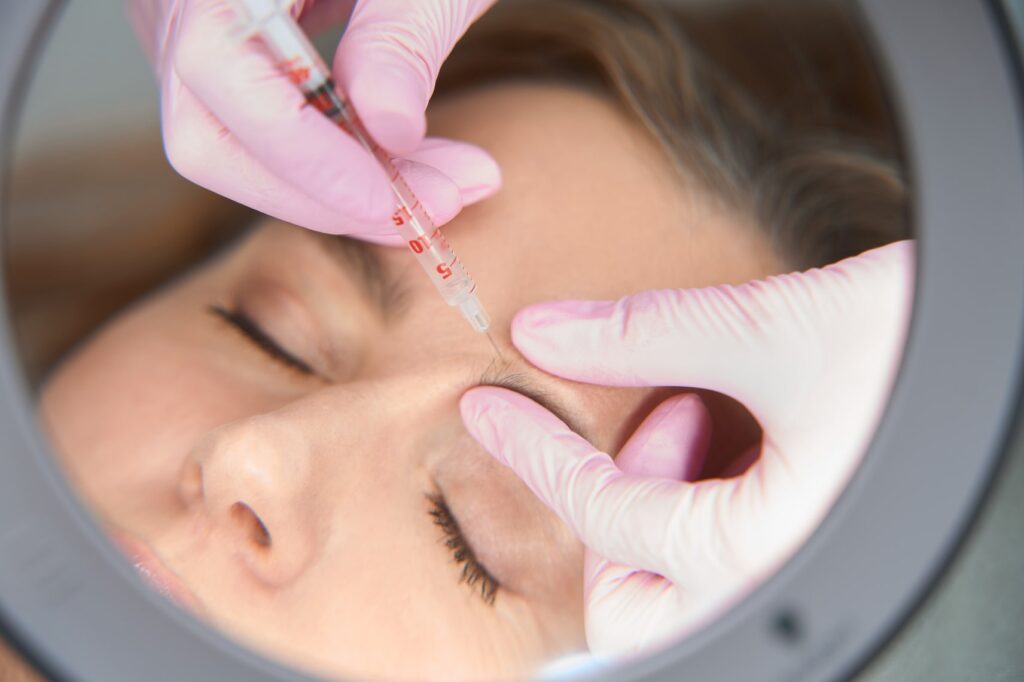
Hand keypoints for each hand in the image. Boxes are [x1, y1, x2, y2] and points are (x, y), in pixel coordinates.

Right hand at [127, 0, 499, 242]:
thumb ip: (399, 40)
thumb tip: (390, 133)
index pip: (222, 72)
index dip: (307, 156)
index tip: (393, 203)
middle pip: (208, 136)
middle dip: (326, 194)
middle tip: (440, 204)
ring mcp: (187, 29)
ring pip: (234, 148)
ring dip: (340, 189)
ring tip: (444, 185)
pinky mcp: (223, 56)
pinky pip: (258, 133)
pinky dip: (332, 162)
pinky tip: (404, 164)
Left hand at [460, 241, 913, 656]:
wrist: (1019, 350)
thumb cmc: (925, 343)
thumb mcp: (779, 329)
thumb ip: (647, 334)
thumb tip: (542, 329)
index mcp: (768, 551)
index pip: (605, 512)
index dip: (536, 453)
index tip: (485, 410)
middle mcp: (782, 590)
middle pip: (633, 606)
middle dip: (611, 517)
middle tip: (658, 423)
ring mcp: (804, 583)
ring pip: (677, 594)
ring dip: (659, 509)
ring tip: (702, 418)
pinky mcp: (822, 558)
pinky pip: (723, 566)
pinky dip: (702, 505)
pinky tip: (735, 437)